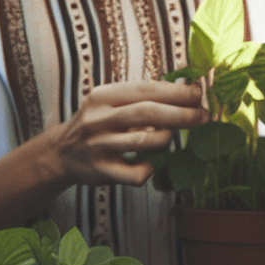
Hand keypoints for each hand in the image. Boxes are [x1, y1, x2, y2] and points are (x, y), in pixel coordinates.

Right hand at [47, 79, 203, 186]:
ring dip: (165, 140)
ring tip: (170, 138)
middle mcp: (99, 119)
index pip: (145, 89)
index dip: (175, 91)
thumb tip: (188, 90)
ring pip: (144, 142)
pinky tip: (149, 164)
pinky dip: (148, 169)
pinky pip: (135, 174)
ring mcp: (99, 146)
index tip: (198, 93)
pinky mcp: (100, 172)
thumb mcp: (111, 102)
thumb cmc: (99, 123)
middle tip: (203, 116)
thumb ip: (142, 96)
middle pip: (148, 113)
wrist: (61, 153)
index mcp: (104, 96)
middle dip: (181, 114)